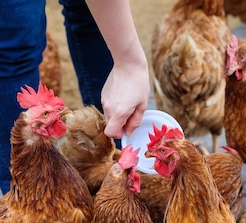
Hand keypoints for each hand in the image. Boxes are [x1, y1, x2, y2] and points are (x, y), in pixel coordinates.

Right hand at [85, 0, 149, 138]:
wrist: (128, 63)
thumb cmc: (138, 83)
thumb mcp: (142, 105)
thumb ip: (135, 122)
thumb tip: (128, 133)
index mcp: (118, 113)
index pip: (110, 133)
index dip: (118, 134)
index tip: (127, 129)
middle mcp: (108, 108)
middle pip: (109, 125)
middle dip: (119, 125)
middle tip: (131, 114)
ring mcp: (104, 100)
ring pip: (108, 116)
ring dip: (117, 115)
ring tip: (128, 103)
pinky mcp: (103, 94)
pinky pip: (108, 107)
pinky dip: (114, 107)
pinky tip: (123, 96)